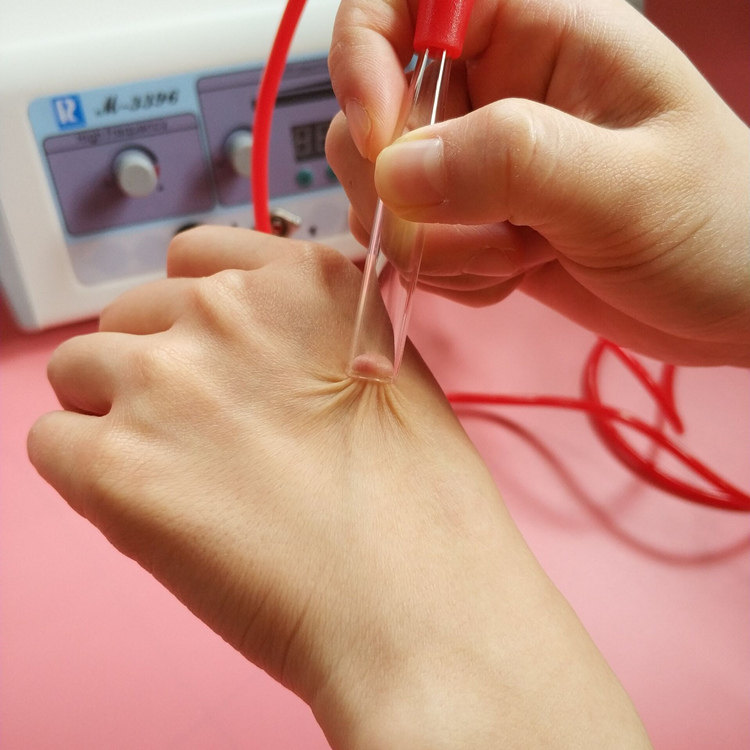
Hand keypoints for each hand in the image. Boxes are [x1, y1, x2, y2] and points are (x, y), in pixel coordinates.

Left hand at [28, 227, 649, 747]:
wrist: (418, 602)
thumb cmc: (420, 503)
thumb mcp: (387, 371)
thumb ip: (306, 332)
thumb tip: (246, 343)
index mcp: (300, 280)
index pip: (193, 256)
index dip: (194, 310)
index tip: (207, 352)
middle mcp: (224, 311)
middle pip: (130, 315)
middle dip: (156, 362)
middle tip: (198, 431)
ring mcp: (164, 382)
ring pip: (79, 369)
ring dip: (113, 412)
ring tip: (175, 473)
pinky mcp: (116, 465)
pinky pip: (53, 442)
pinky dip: (85, 470)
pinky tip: (148, 508)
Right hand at [326, 0, 749, 365]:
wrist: (731, 305)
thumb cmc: (717, 229)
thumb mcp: (626, 189)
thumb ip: (511, 164)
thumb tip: (396, 171)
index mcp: (541, 31)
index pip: (405, 1)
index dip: (365, 58)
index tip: (378, 139)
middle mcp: (497, 88)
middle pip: (377, 112)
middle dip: (404, 190)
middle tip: (484, 236)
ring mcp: (480, 161)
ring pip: (386, 187)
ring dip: (430, 243)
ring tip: (515, 259)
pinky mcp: (474, 220)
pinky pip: (413, 240)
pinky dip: (445, 271)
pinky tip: (510, 277)